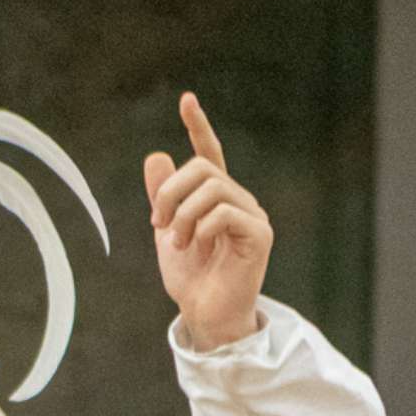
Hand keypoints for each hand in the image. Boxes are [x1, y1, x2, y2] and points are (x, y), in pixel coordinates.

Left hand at [140, 93, 272, 352]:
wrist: (204, 315)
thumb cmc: (191, 278)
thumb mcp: (166, 232)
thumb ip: (162, 197)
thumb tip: (156, 155)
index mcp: (216, 197)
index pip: (210, 153)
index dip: (198, 126)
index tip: (186, 100)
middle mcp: (238, 200)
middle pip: (201, 168)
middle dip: (169, 192)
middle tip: (156, 224)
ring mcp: (252, 215)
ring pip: (211, 187)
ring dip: (182, 214)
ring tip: (175, 242)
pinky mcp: (259, 235)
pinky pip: (225, 212)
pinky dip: (201, 227)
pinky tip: (196, 246)